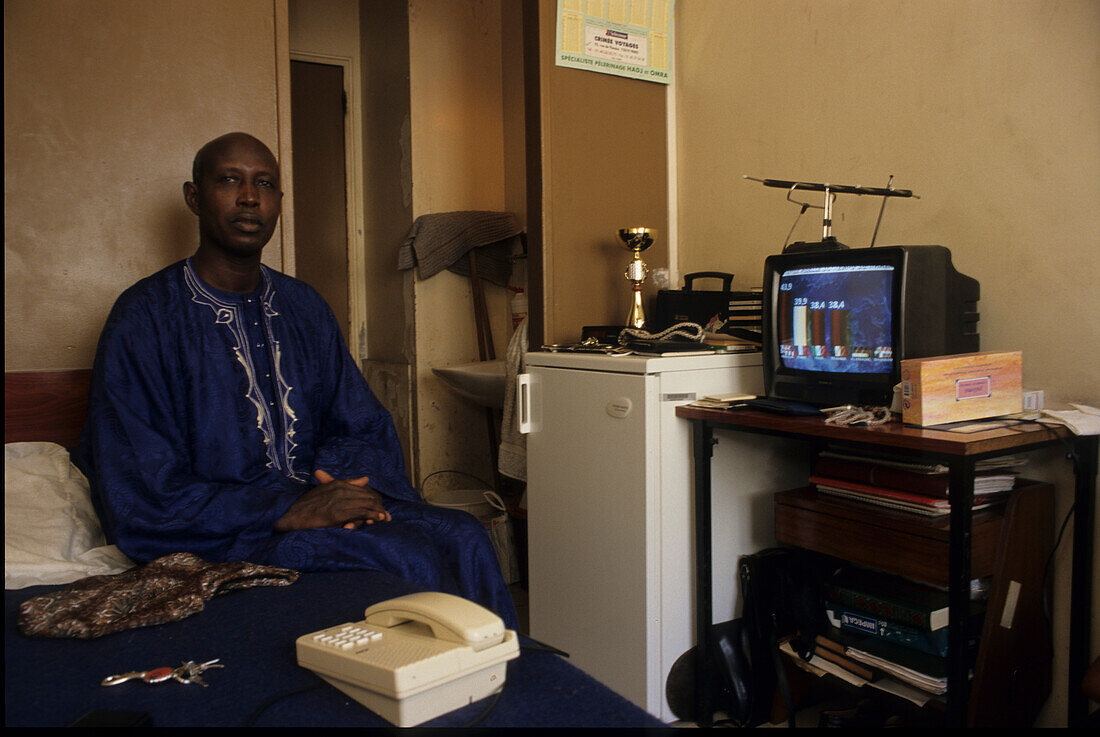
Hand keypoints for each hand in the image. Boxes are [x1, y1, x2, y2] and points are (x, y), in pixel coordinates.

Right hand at [274, 469, 390, 531]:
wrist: (291, 516)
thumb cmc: (308, 506)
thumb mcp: (326, 491)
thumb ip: (346, 484)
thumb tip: (366, 479)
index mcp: (338, 484)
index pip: (363, 490)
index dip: (374, 499)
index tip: (380, 507)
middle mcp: (340, 489)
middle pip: (368, 496)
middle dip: (378, 506)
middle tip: (386, 516)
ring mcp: (339, 501)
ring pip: (365, 504)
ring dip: (377, 512)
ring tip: (385, 518)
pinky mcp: (337, 513)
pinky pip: (359, 512)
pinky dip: (371, 515)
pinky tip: (377, 519)